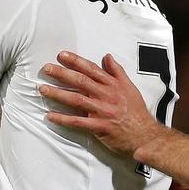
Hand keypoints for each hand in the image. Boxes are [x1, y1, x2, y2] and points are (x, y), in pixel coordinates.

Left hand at [40, 51, 165, 157]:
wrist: (145, 134)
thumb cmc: (137, 111)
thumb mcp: (130, 86)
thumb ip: (117, 71)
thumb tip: (108, 56)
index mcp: (112, 85)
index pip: (91, 69)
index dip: (76, 61)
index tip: (62, 55)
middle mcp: (106, 95)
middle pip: (80, 81)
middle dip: (62, 73)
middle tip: (47, 68)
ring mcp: (102, 111)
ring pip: (76, 100)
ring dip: (58, 94)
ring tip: (43, 89)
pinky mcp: (99, 127)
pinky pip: (78, 122)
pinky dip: (63, 119)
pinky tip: (51, 116)